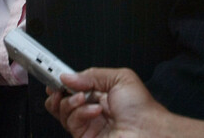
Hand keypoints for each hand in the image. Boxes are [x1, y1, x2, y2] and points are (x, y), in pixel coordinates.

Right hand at [45, 68, 203, 137]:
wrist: (149, 131)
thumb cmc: (142, 108)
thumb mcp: (120, 78)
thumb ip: (92, 74)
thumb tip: (68, 76)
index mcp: (101, 92)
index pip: (74, 85)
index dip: (64, 79)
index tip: (55, 73)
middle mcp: (92, 108)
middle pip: (62, 99)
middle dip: (58, 91)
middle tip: (62, 86)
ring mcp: (88, 124)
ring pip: (63, 111)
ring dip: (71, 102)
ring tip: (85, 98)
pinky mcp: (84, 137)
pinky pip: (71, 123)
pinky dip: (80, 113)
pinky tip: (94, 111)